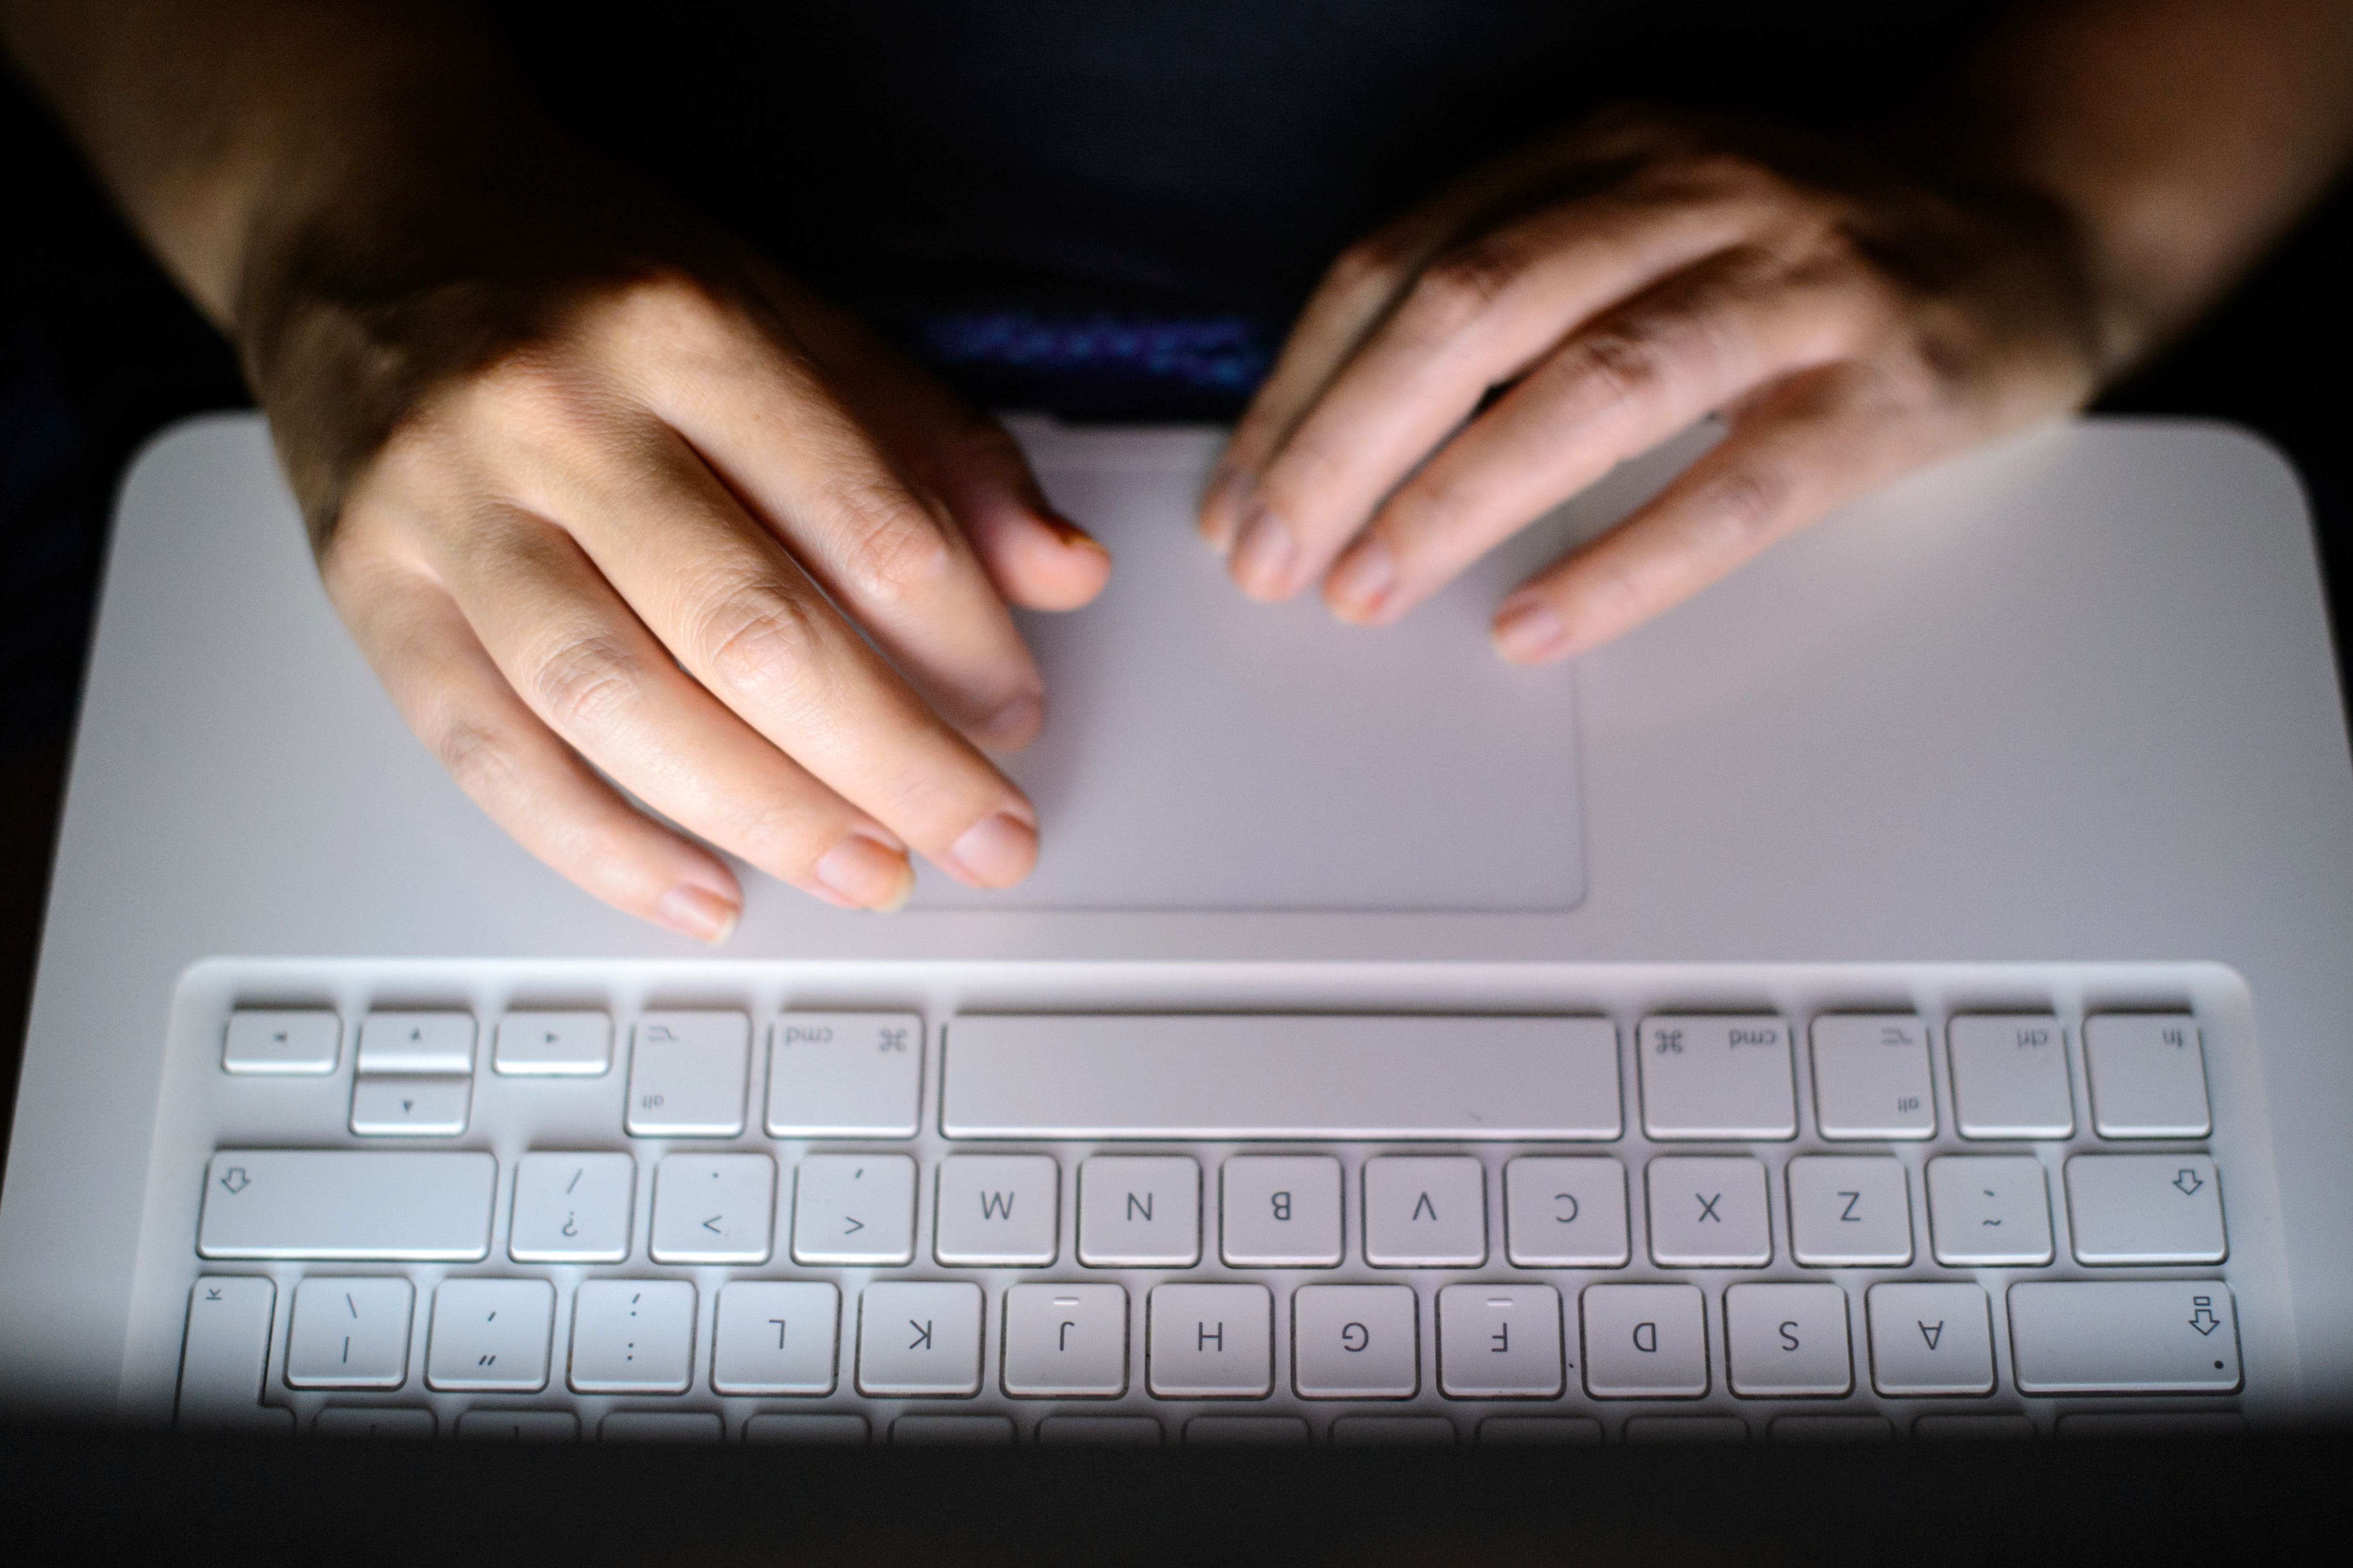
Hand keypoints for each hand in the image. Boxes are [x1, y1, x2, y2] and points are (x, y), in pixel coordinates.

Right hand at [252, 150, 1108, 938]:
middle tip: (981, 839)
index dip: (964, 644)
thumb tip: (1063, 573)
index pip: (865, 520)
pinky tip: (701, 893)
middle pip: (752, 631)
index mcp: (684, 327)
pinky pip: (485, 748)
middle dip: (892, 762)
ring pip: (620, 703)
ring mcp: (447, 502)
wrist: (358, 204)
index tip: (1017, 719)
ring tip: (867, 874)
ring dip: (764, 817)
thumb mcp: (782, 310)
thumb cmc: (586, 272)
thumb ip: (930, 443)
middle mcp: (558, 411)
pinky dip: (598, 844)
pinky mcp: (367, 584)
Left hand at [1199, 109, 2103, 659]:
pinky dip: (1621, 562)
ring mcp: (1793, 287)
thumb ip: (1503, 289)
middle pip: (1470, 309)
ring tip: (1368, 590)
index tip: (1237, 499)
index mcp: (1601, 152)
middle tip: (1271, 561)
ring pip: (1593, 383)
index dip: (1300, 388)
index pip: (1401, 263)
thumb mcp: (1636, 221)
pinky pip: (1732, 489)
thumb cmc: (1795, 252)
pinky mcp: (1881, 391)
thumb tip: (1330, 435)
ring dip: (1457, 495)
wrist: (2030, 222)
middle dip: (1344, 446)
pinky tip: (1534, 625)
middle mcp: (1688, 194)